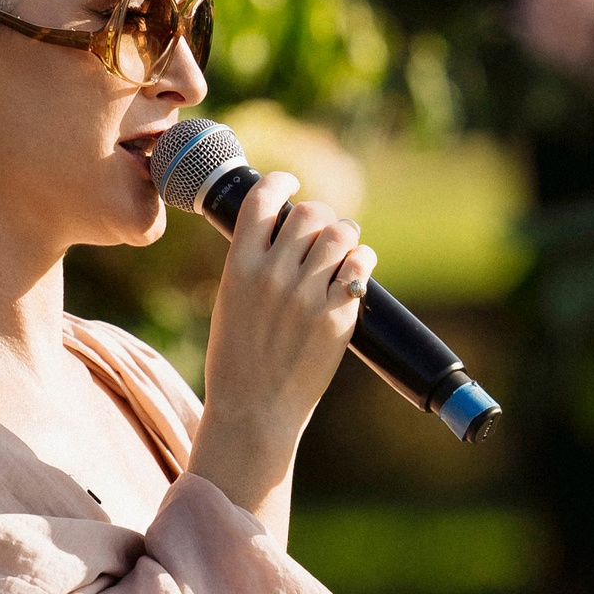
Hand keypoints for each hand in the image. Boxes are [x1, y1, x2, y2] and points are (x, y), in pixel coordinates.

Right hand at [188, 173, 375, 538]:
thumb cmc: (238, 361)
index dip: (281, 183)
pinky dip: (362, 260)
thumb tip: (286, 235)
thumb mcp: (231, 303)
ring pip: (340, 233)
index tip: (291, 184)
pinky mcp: (336, 317)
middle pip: (309, 213)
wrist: (253, 411)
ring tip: (344, 250)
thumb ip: (254, 266)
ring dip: (345, 235)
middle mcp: (273, 274)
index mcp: (240, 267)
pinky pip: (360, 266)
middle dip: (320, 216)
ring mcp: (306, 295)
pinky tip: (357, 269)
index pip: (262, 200)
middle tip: (323, 230)